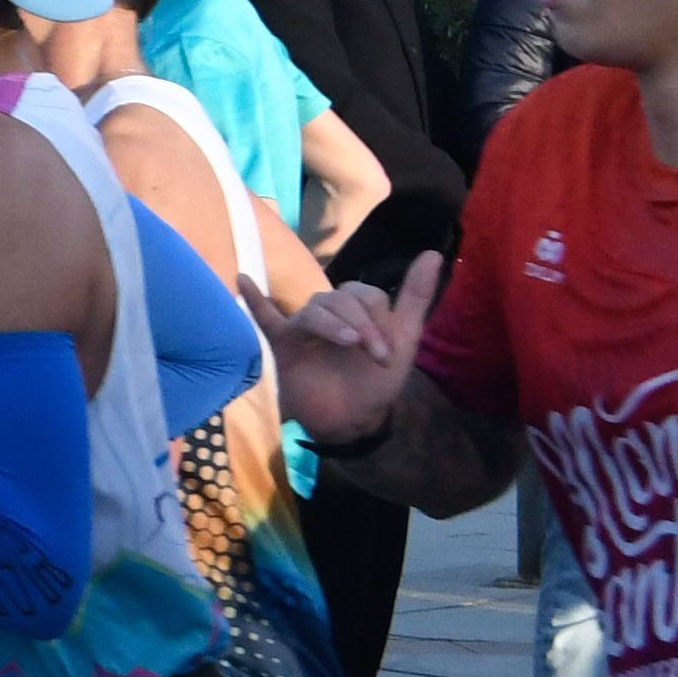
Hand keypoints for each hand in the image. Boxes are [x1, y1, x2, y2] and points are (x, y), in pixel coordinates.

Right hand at [246, 251, 439, 446]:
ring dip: (332, 323)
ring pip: (314, 309)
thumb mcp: (404, 340)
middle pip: (340, 299)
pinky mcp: (283, 344)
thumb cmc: (376, 382)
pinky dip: (255, 300)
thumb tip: (434, 254)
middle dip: (361, 324)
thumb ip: (416, 298)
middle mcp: (330, 312)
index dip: (378, 320)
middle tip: (373, 355)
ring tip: (348, 343)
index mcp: (358, 308)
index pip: (366, 295)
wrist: (352, 422)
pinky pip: (266, 318)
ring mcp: (304, 327)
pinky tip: (243, 279)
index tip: (386, 355)